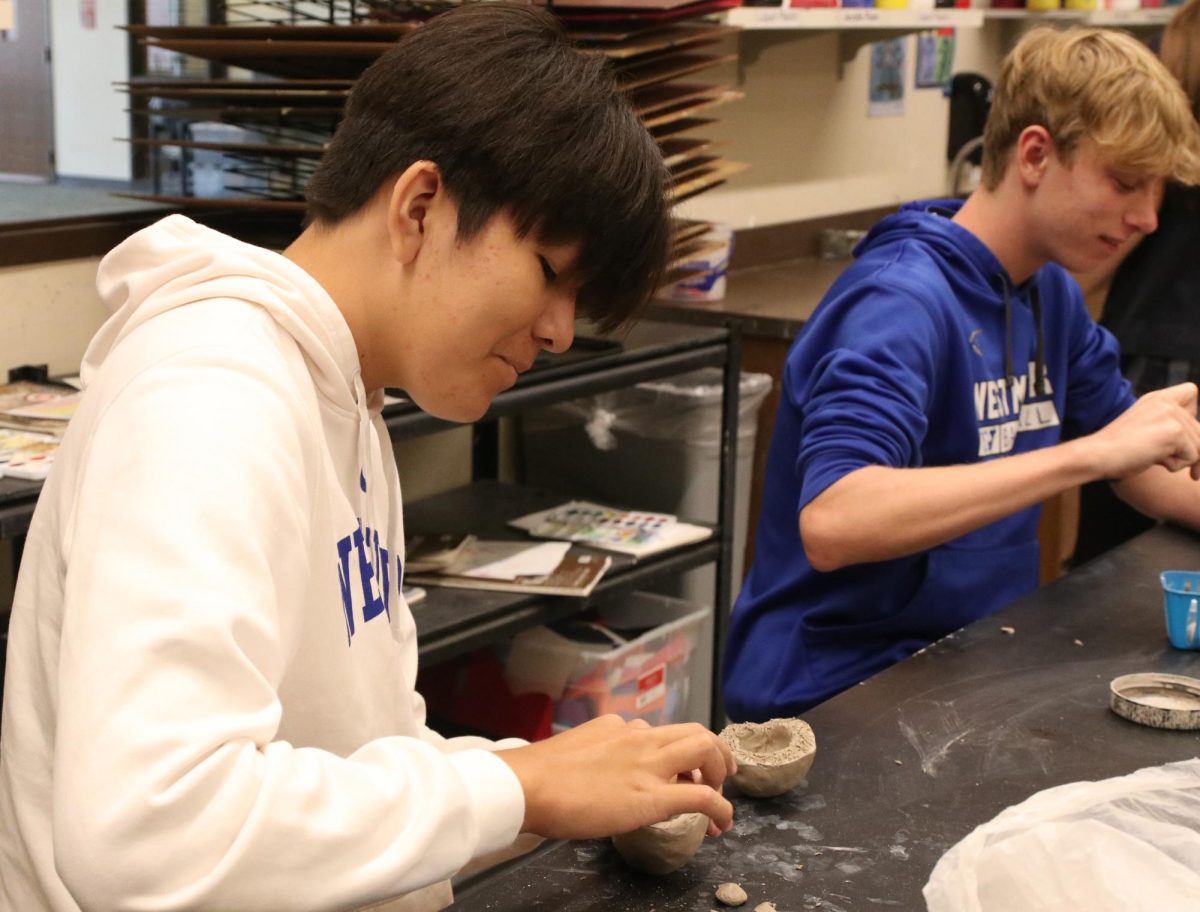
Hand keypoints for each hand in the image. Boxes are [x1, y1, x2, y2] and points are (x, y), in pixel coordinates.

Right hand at [496, 714, 735, 839]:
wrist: (528, 785)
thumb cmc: (540, 776)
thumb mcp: (578, 753)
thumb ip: (599, 756)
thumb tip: (605, 773)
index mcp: (620, 729)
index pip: (661, 732)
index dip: (678, 752)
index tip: (679, 770)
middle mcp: (640, 737)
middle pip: (695, 731)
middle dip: (714, 752)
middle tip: (718, 774)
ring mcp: (649, 764)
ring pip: (705, 748)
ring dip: (719, 771)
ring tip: (720, 796)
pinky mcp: (654, 796)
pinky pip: (702, 796)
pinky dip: (721, 807)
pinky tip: (722, 823)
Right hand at [1082, 383, 1199, 479]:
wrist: (1098, 455)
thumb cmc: (1116, 450)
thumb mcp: (1146, 430)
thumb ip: (1168, 426)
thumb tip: (1198, 445)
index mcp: (1156, 398)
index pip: (1191, 392)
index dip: (1191, 412)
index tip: (1174, 432)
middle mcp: (1166, 402)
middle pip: (1199, 430)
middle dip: (1187, 450)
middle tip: (1155, 455)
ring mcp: (1171, 415)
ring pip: (1199, 445)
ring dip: (1178, 459)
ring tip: (1150, 455)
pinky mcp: (1175, 431)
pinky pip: (1192, 457)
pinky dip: (1175, 466)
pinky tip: (1152, 459)